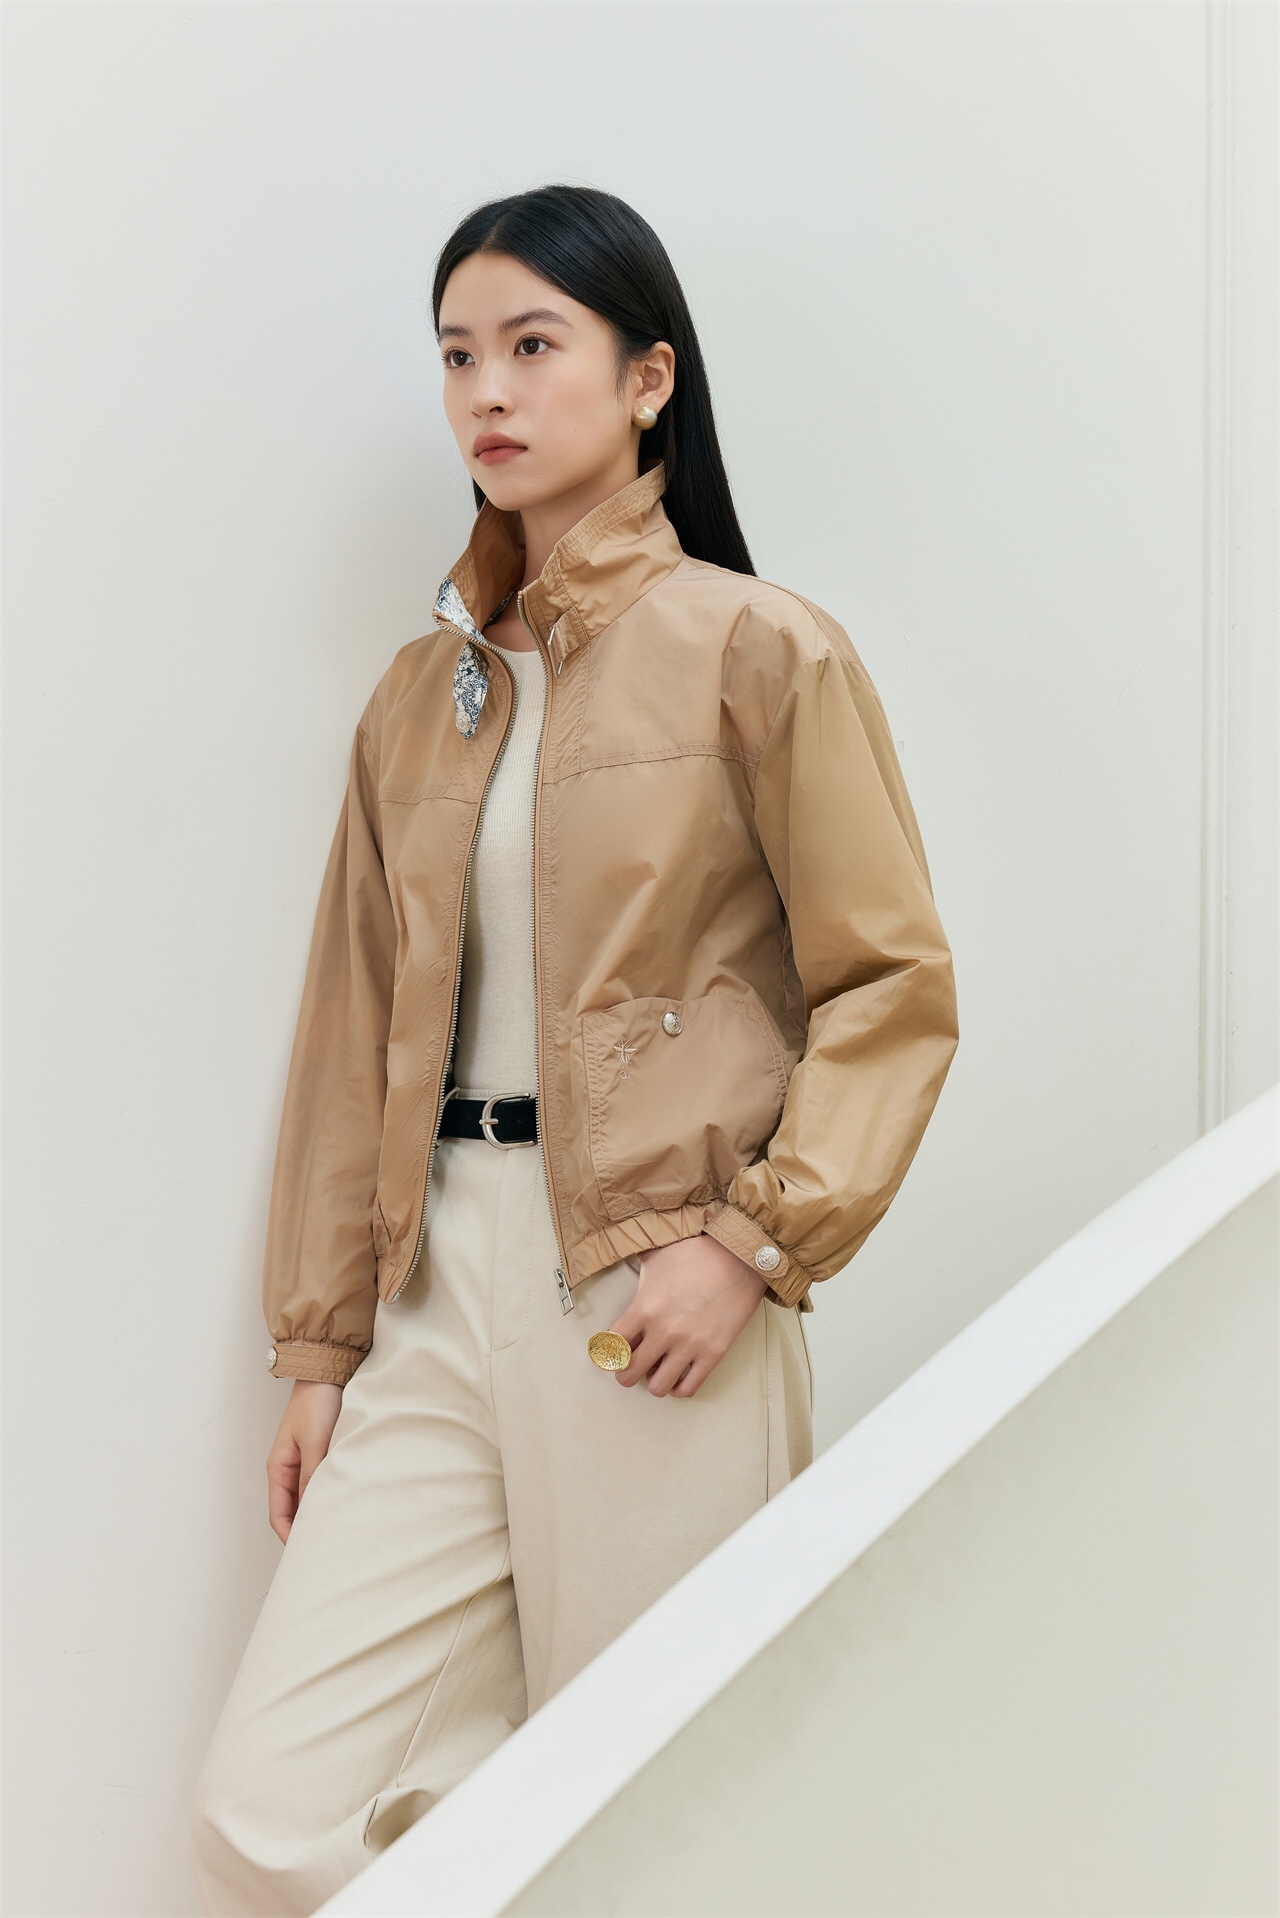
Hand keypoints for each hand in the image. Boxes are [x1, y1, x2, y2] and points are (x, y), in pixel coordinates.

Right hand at [266, 1380, 342, 1541]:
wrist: (327, 1370)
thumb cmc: (316, 1401)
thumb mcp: (315, 1441)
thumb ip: (313, 1475)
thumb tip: (313, 1510)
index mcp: (279, 1468)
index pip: (278, 1514)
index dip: (289, 1536)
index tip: (306, 1554)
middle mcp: (289, 1468)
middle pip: (292, 1509)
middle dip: (305, 1529)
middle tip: (326, 1546)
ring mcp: (305, 1461)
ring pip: (308, 1497)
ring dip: (318, 1511)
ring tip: (338, 1529)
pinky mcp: (321, 1453)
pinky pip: (321, 1482)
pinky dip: (329, 1494)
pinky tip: (345, 1500)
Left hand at [609, 1234, 767, 1398]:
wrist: (739, 1257)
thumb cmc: (696, 1252)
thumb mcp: (655, 1254)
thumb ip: (634, 1268)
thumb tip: (620, 1255)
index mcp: (643, 1308)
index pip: (610, 1347)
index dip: (609, 1349)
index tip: (614, 1347)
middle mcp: (663, 1332)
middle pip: (628, 1373)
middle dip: (626, 1371)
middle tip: (632, 1362)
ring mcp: (689, 1346)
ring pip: (657, 1387)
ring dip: (653, 1379)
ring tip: (657, 1367)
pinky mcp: (713, 1354)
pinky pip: (688, 1388)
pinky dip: (679, 1386)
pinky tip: (678, 1373)